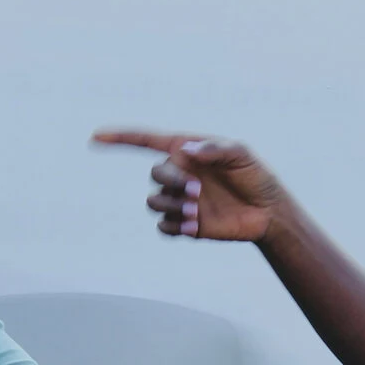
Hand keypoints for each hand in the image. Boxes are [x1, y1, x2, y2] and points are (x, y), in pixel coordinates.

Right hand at [92, 130, 287, 243]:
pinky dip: (175, 226)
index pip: (145, 142)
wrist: (267, 211)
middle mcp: (178, 174)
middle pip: (154, 174)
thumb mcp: (241, 154)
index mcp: (185, 151)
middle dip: (170, 181)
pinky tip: (196, 226)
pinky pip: (164, 227)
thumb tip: (186, 151)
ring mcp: (180, 200)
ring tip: (196, 209)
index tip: (96, 137)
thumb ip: (215, 149)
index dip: (120, 138)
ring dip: (171, 205)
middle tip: (196, 189)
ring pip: (154, 202)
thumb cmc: (255, 175)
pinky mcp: (185, 224)